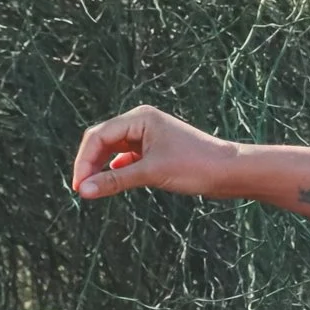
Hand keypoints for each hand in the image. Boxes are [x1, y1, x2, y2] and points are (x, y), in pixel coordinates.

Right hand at [72, 106, 237, 200]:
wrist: (231, 171)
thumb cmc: (196, 166)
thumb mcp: (151, 173)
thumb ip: (115, 181)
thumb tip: (83, 191)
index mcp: (140, 118)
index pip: (98, 136)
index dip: (84, 161)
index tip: (78, 186)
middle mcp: (142, 122)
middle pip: (102, 141)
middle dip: (90, 164)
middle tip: (82, 190)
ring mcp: (149, 135)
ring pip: (114, 150)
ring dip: (103, 167)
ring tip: (94, 189)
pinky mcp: (156, 149)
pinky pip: (127, 158)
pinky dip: (118, 169)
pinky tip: (114, 182)